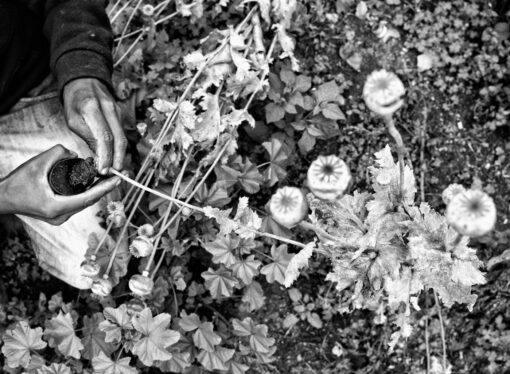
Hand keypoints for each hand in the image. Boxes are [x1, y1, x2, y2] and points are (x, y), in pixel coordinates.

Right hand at [0, 145, 120, 224]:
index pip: (88, 198)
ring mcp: (59, 218)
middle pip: (89, 201)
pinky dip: (85, 194)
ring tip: (109, 178)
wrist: (2, 197)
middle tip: (119, 176)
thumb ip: (57, 154)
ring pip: (84, 203)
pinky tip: (93, 184)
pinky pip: (77, 204)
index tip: (119, 179)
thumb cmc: (17, 183)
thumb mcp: (37, 163)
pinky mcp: (57, 215)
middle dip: (104, 188)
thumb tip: (74, 153)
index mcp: (57, 207)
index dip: (105, 188)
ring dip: (96, 191)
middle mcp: (60, 216)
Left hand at [63, 78, 126, 174]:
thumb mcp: (73, 120)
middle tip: (112, 173)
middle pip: (120, 139)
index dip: (106, 156)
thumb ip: (87, 137)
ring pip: (123, 138)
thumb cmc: (75, 101)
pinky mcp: (122, 115)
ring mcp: (118, 111)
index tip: (103, 170)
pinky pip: (122, 134)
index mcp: (92, 108)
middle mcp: (110, 109)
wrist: (85, 81)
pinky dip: (119, 148)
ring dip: (119, 155)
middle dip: (117, 159)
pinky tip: (114, 156)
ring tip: (113, 168)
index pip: (104, 137)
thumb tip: (97, 158)